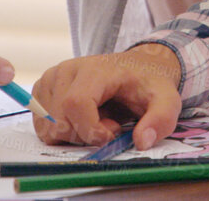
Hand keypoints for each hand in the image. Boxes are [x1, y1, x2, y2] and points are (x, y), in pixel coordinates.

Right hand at [30, 44, 181, 149]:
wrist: (138, 67)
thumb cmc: (148, 84)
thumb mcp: (167, 100)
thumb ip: (160, 119)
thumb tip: (142, 141)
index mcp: (94, 69)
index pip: (75, 105)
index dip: (91, 129)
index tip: (114, 133)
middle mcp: (66, 71)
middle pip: (60, 121)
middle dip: (86, 135)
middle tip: (110, 124)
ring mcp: (51, 79)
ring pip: (48, 128)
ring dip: (74, 134)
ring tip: (98, 119)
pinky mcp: (43, 90)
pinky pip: (42, 126)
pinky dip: (63, 130)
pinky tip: (83, 118)